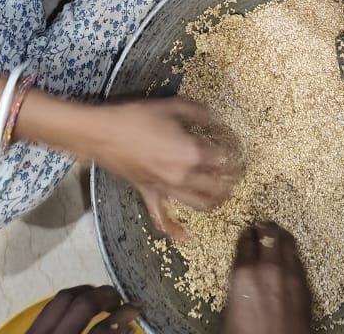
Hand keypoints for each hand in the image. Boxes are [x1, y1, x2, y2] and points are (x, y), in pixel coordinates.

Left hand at [26, 287, 139, 333]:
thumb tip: (129, 326)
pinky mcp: (28, 332)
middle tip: (120, 299)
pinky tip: (80, 305)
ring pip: (62, 297)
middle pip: (80, 303)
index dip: (122, 316)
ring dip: (86, 292)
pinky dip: (69, 301)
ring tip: (102, 298)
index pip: (100, 330)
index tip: (137, 309)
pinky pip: (50, 307)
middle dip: (105, 295)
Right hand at [91, 98, 244, 238]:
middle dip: (232, 179)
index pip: (223, 158)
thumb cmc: (138, 117)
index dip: (235, 155)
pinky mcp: (149, 196)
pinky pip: (162, 219)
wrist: (102, 134)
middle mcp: (183, 177)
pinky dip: (175, 230)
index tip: (241, 150)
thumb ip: (200, 113)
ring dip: (216, 200)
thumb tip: (217, 119)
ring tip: (225, 192)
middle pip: (217, 185)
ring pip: (198, 203)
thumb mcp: (173, 106)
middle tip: (239, 171)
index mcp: (191, 153)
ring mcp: (166, 190)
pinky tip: (187, 237)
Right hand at [224, 222, 311, 333]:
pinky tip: (290, 257)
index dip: (246, 234)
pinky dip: (293, 254)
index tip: (246, 231)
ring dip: (282, 235)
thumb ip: (237, 287)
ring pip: (288, 242)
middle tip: (263, 224)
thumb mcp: (230, 311)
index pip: (245, 241)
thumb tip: (240, 279)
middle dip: (265, 227)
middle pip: (269, 234)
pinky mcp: (304, 284)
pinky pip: (299, 260)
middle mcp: (268, 268)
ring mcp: (289, 274)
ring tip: (279, 232)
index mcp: (244, 273)